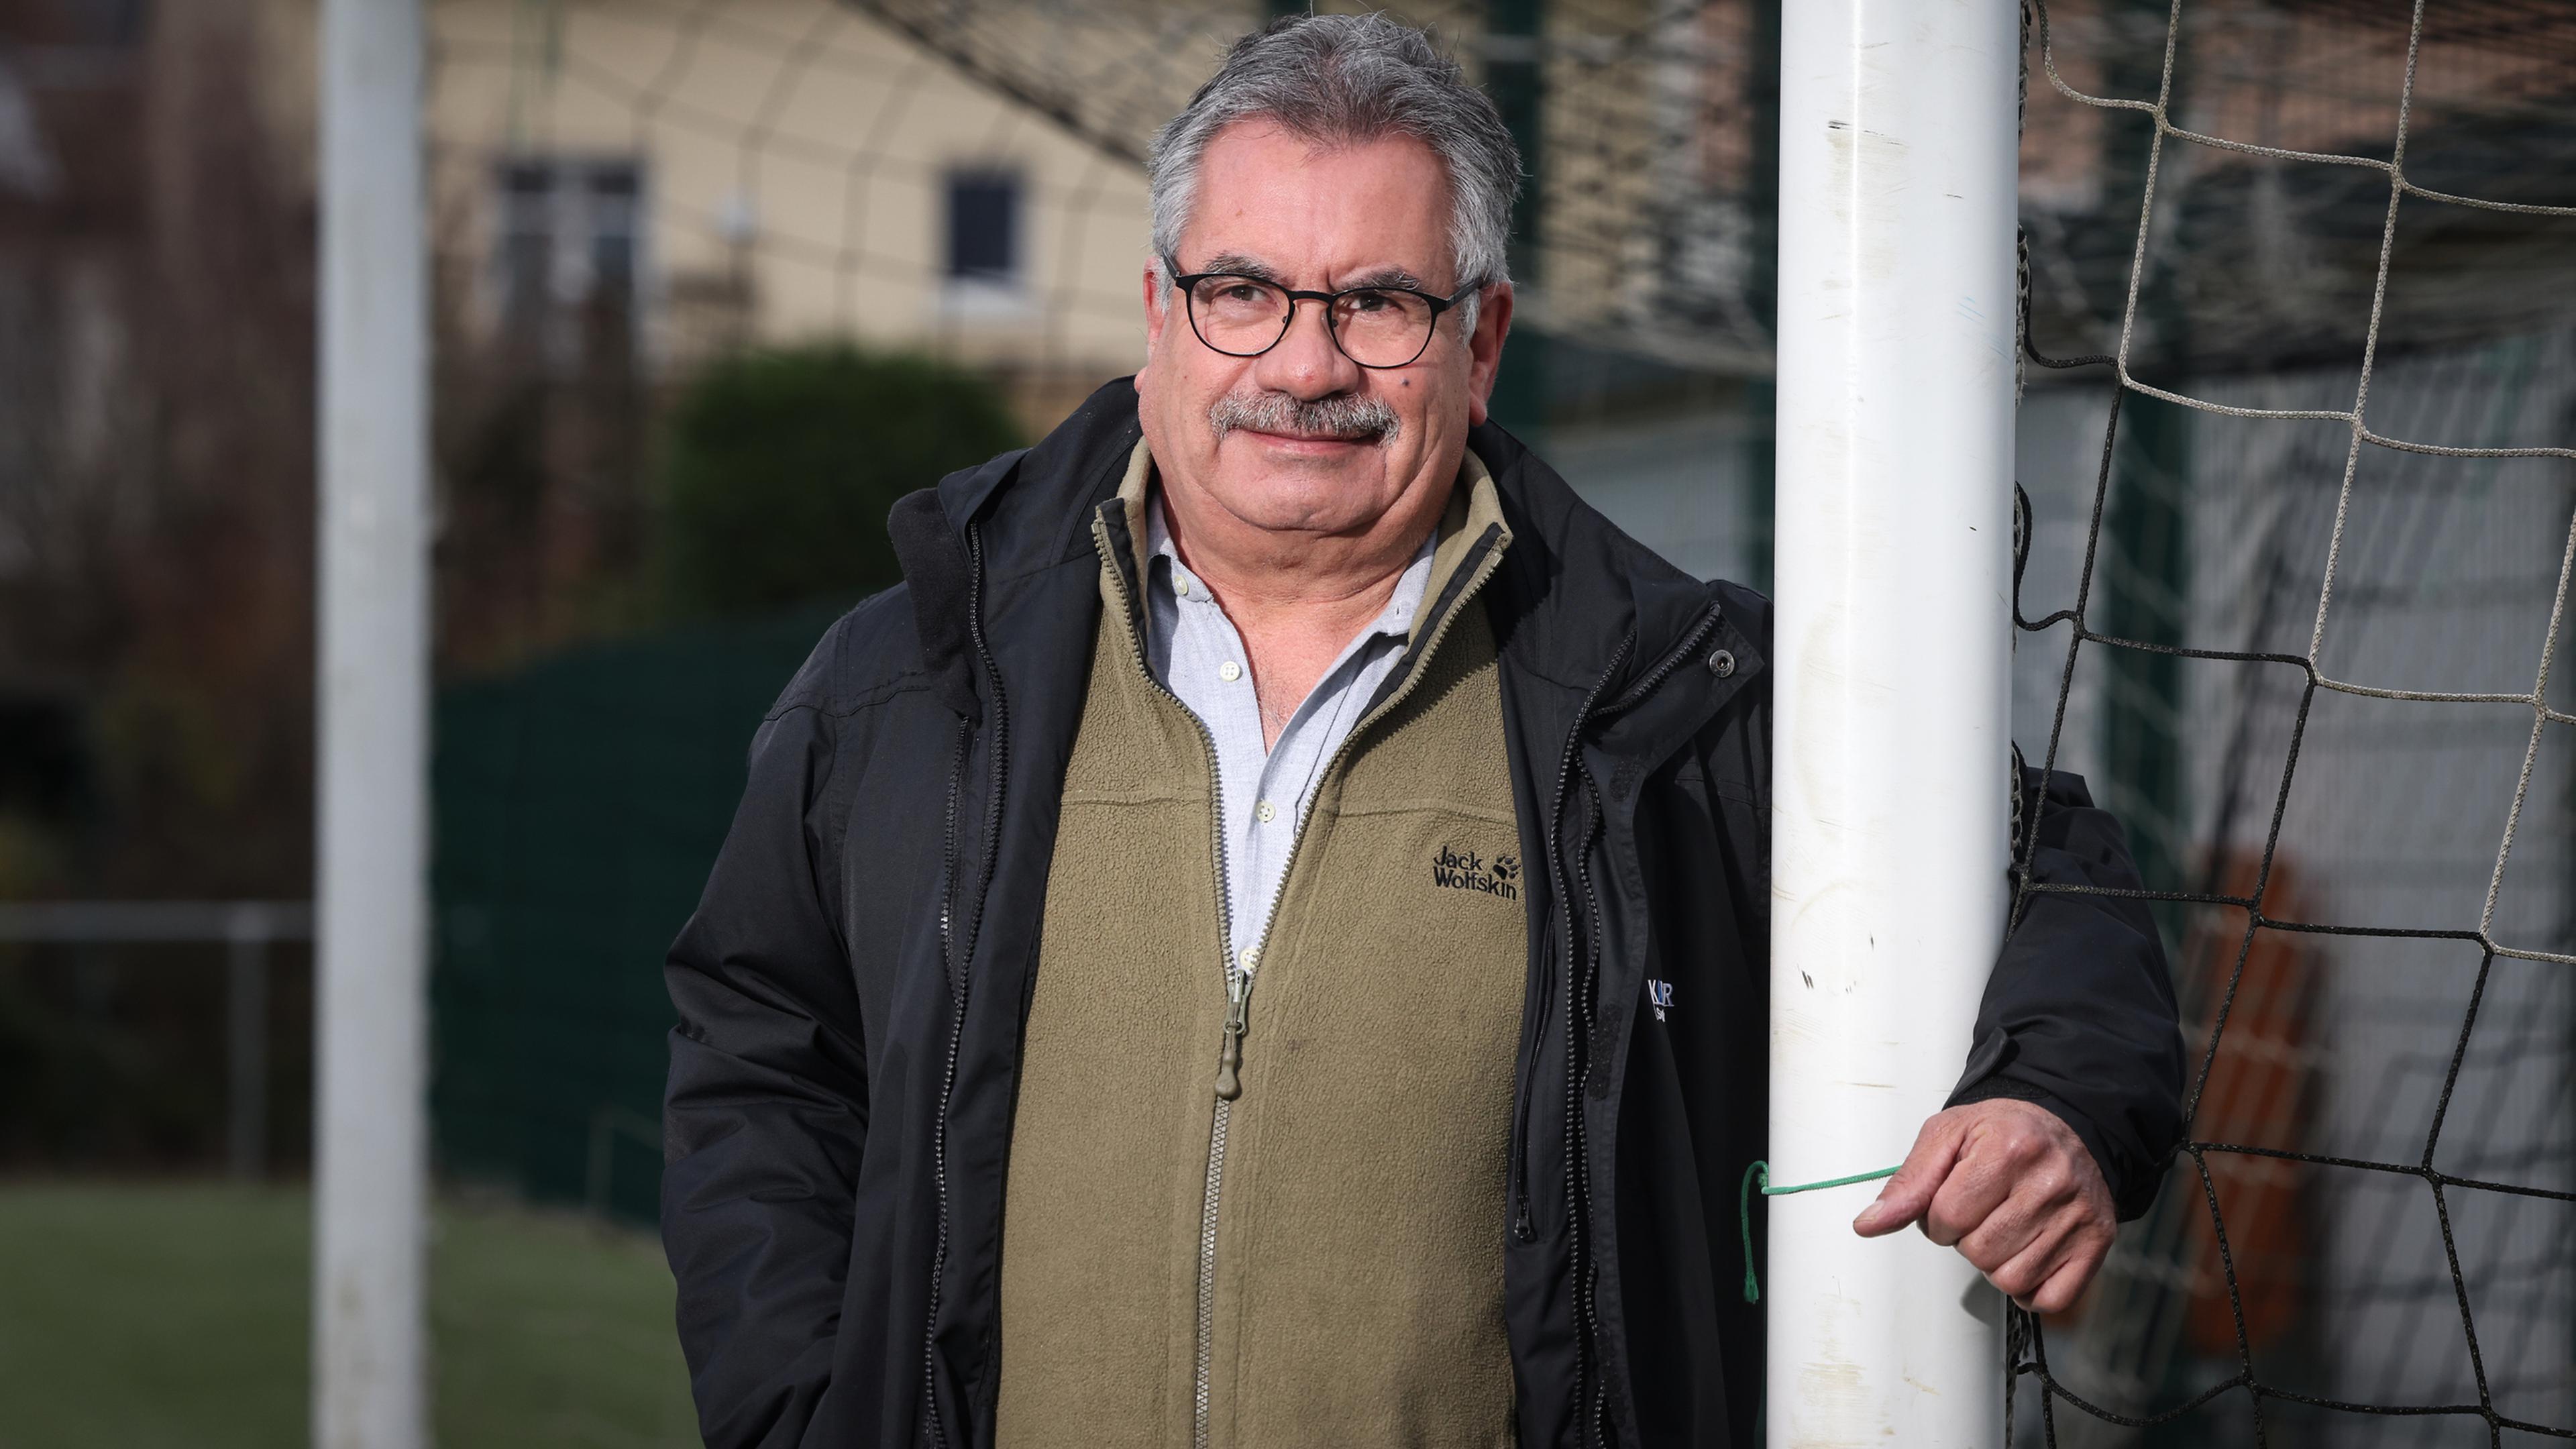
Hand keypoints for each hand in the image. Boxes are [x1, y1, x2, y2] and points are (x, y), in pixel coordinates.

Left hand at [1849, 1098, 2114, 1314]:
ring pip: (2009, 1279)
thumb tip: (1868, 1224)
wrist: (2069, 1126)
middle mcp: (2050, 1183)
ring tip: (2003, 1228)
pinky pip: (2048, 1299)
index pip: (1947, 1216)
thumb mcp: (1947, 1136)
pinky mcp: (2097, 1244)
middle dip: (1965, 1239)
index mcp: (2008, 1148)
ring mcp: (2078, 1217)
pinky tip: (2026, 1253)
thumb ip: (1907, 1183)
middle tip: (1981, 1212)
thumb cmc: (2004, 1133)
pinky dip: (2029, 1288)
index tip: (1951, 1200)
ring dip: (1993, 1263)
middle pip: (1978, 1252)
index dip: (1937, 1217)